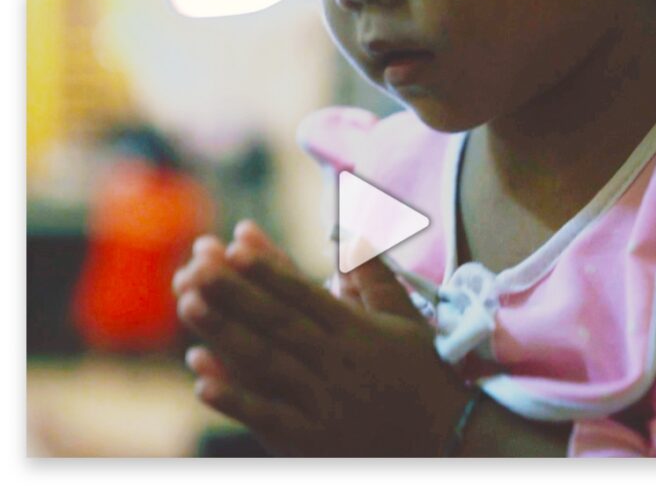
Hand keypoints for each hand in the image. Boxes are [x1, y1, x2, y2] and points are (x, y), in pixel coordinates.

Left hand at [173, 221, 472, 456]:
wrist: (447, 440)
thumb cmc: (425, 373)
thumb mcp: (406, 319)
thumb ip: (375, 276)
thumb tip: (352, 233)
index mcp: (357, 332)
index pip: (305, 295)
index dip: (269, 270)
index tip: (236, 246)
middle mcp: (337, 362)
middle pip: (278, 322)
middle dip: (234, 293)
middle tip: (195, 267)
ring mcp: (324, 402)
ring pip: (267, 363)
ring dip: (226, 334)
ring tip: (189, 305)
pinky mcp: (314, 439)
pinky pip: (271, 418)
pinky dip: (236, 400)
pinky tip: (201, 382)